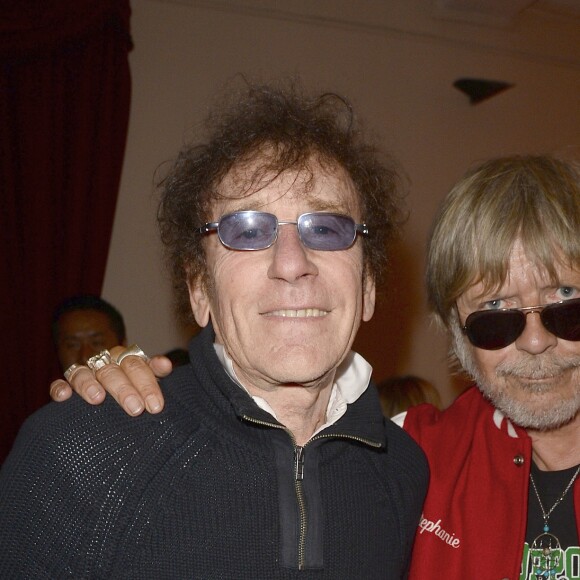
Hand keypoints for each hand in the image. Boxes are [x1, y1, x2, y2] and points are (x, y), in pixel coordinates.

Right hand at [49, 346, 171, 414]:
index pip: (137, 365)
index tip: (156, 406)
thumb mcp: (150, 382)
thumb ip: (158, 373)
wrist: (116, 401)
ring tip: (98, 399)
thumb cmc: (138, 391)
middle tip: (136, 410)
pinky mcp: (66, 387)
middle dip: (124, 390)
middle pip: (112, 371)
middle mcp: (106, 364)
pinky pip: (59, 384)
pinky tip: (65, 396)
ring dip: (90, 384)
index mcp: (128, 360)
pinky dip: (60, 388)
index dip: (147, 384)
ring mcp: (85, 374)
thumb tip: (165, 364)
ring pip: (83, 373)